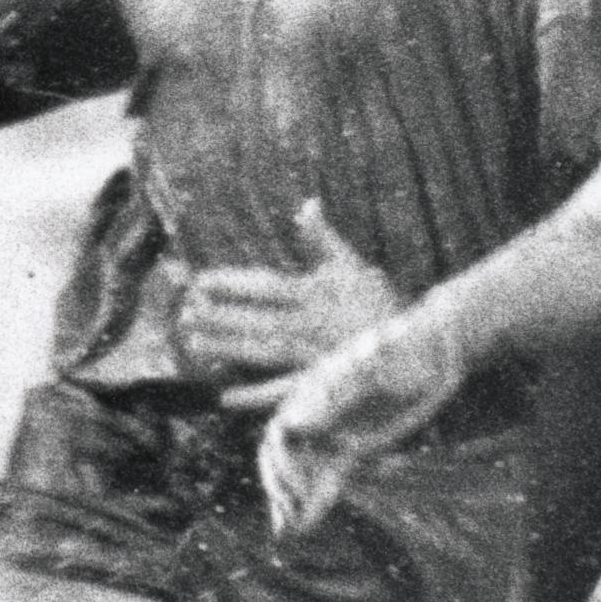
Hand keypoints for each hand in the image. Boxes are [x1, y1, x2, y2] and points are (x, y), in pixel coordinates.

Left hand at [182, 197, 401, 386]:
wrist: (417, 343)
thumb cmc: (376, 301)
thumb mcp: (351, 265)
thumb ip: (323, 238)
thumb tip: (306, 205)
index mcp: (317, 293)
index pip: (266, 285)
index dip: (232, 283)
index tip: (200, 281)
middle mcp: (312, 324)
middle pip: (257, 319)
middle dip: (219, 317)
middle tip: (184, 313)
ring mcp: (314, 356)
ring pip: (263, 352)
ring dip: (228, 348)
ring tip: (193, 343)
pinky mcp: (320, 384)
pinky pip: (284, 391)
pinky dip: (256, 396)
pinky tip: (225, 396)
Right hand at [256, 302, 468, 535]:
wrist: (436, 349)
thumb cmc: (405, 352)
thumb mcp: (373, 375)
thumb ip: (333, 400)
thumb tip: (291, 425)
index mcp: (314, 393)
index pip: (282, 435)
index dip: (282, 464)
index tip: (295, 488)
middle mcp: (318, 413)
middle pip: (283, 455)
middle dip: (280, 484)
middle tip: (288, 512)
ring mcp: (336, 431)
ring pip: (302, 470)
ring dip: (290, 499)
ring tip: (288, 530)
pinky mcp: (354, 447)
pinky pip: (328, 477)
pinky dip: (316, 503)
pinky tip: (306, 526)